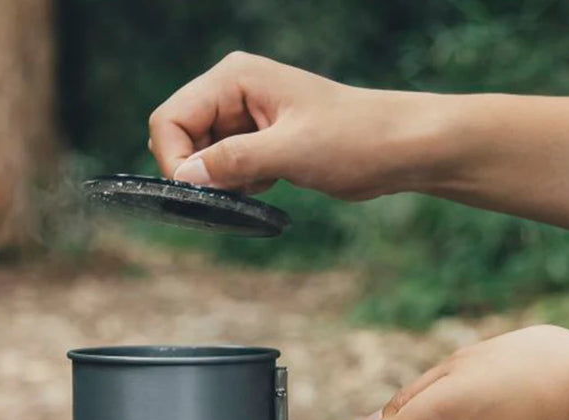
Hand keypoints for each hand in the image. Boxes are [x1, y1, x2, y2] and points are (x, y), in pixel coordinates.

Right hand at [148, 51, 434, 198]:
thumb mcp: (291, 151)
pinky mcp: (258, 141)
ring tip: (260, 184)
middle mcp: (233, 91)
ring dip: (219, 181)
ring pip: (200, 157)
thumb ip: (234, 161)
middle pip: (179, 137)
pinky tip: (269, 185)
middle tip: (232, 191)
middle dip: (197, 172)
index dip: (174, 159)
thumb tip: (185, 177)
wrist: (398, 148)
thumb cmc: (354, 138)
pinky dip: (236, 185)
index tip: (198, 192)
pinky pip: (224, 168)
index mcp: (235, 78)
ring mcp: (244, 117)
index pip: (170, 117)